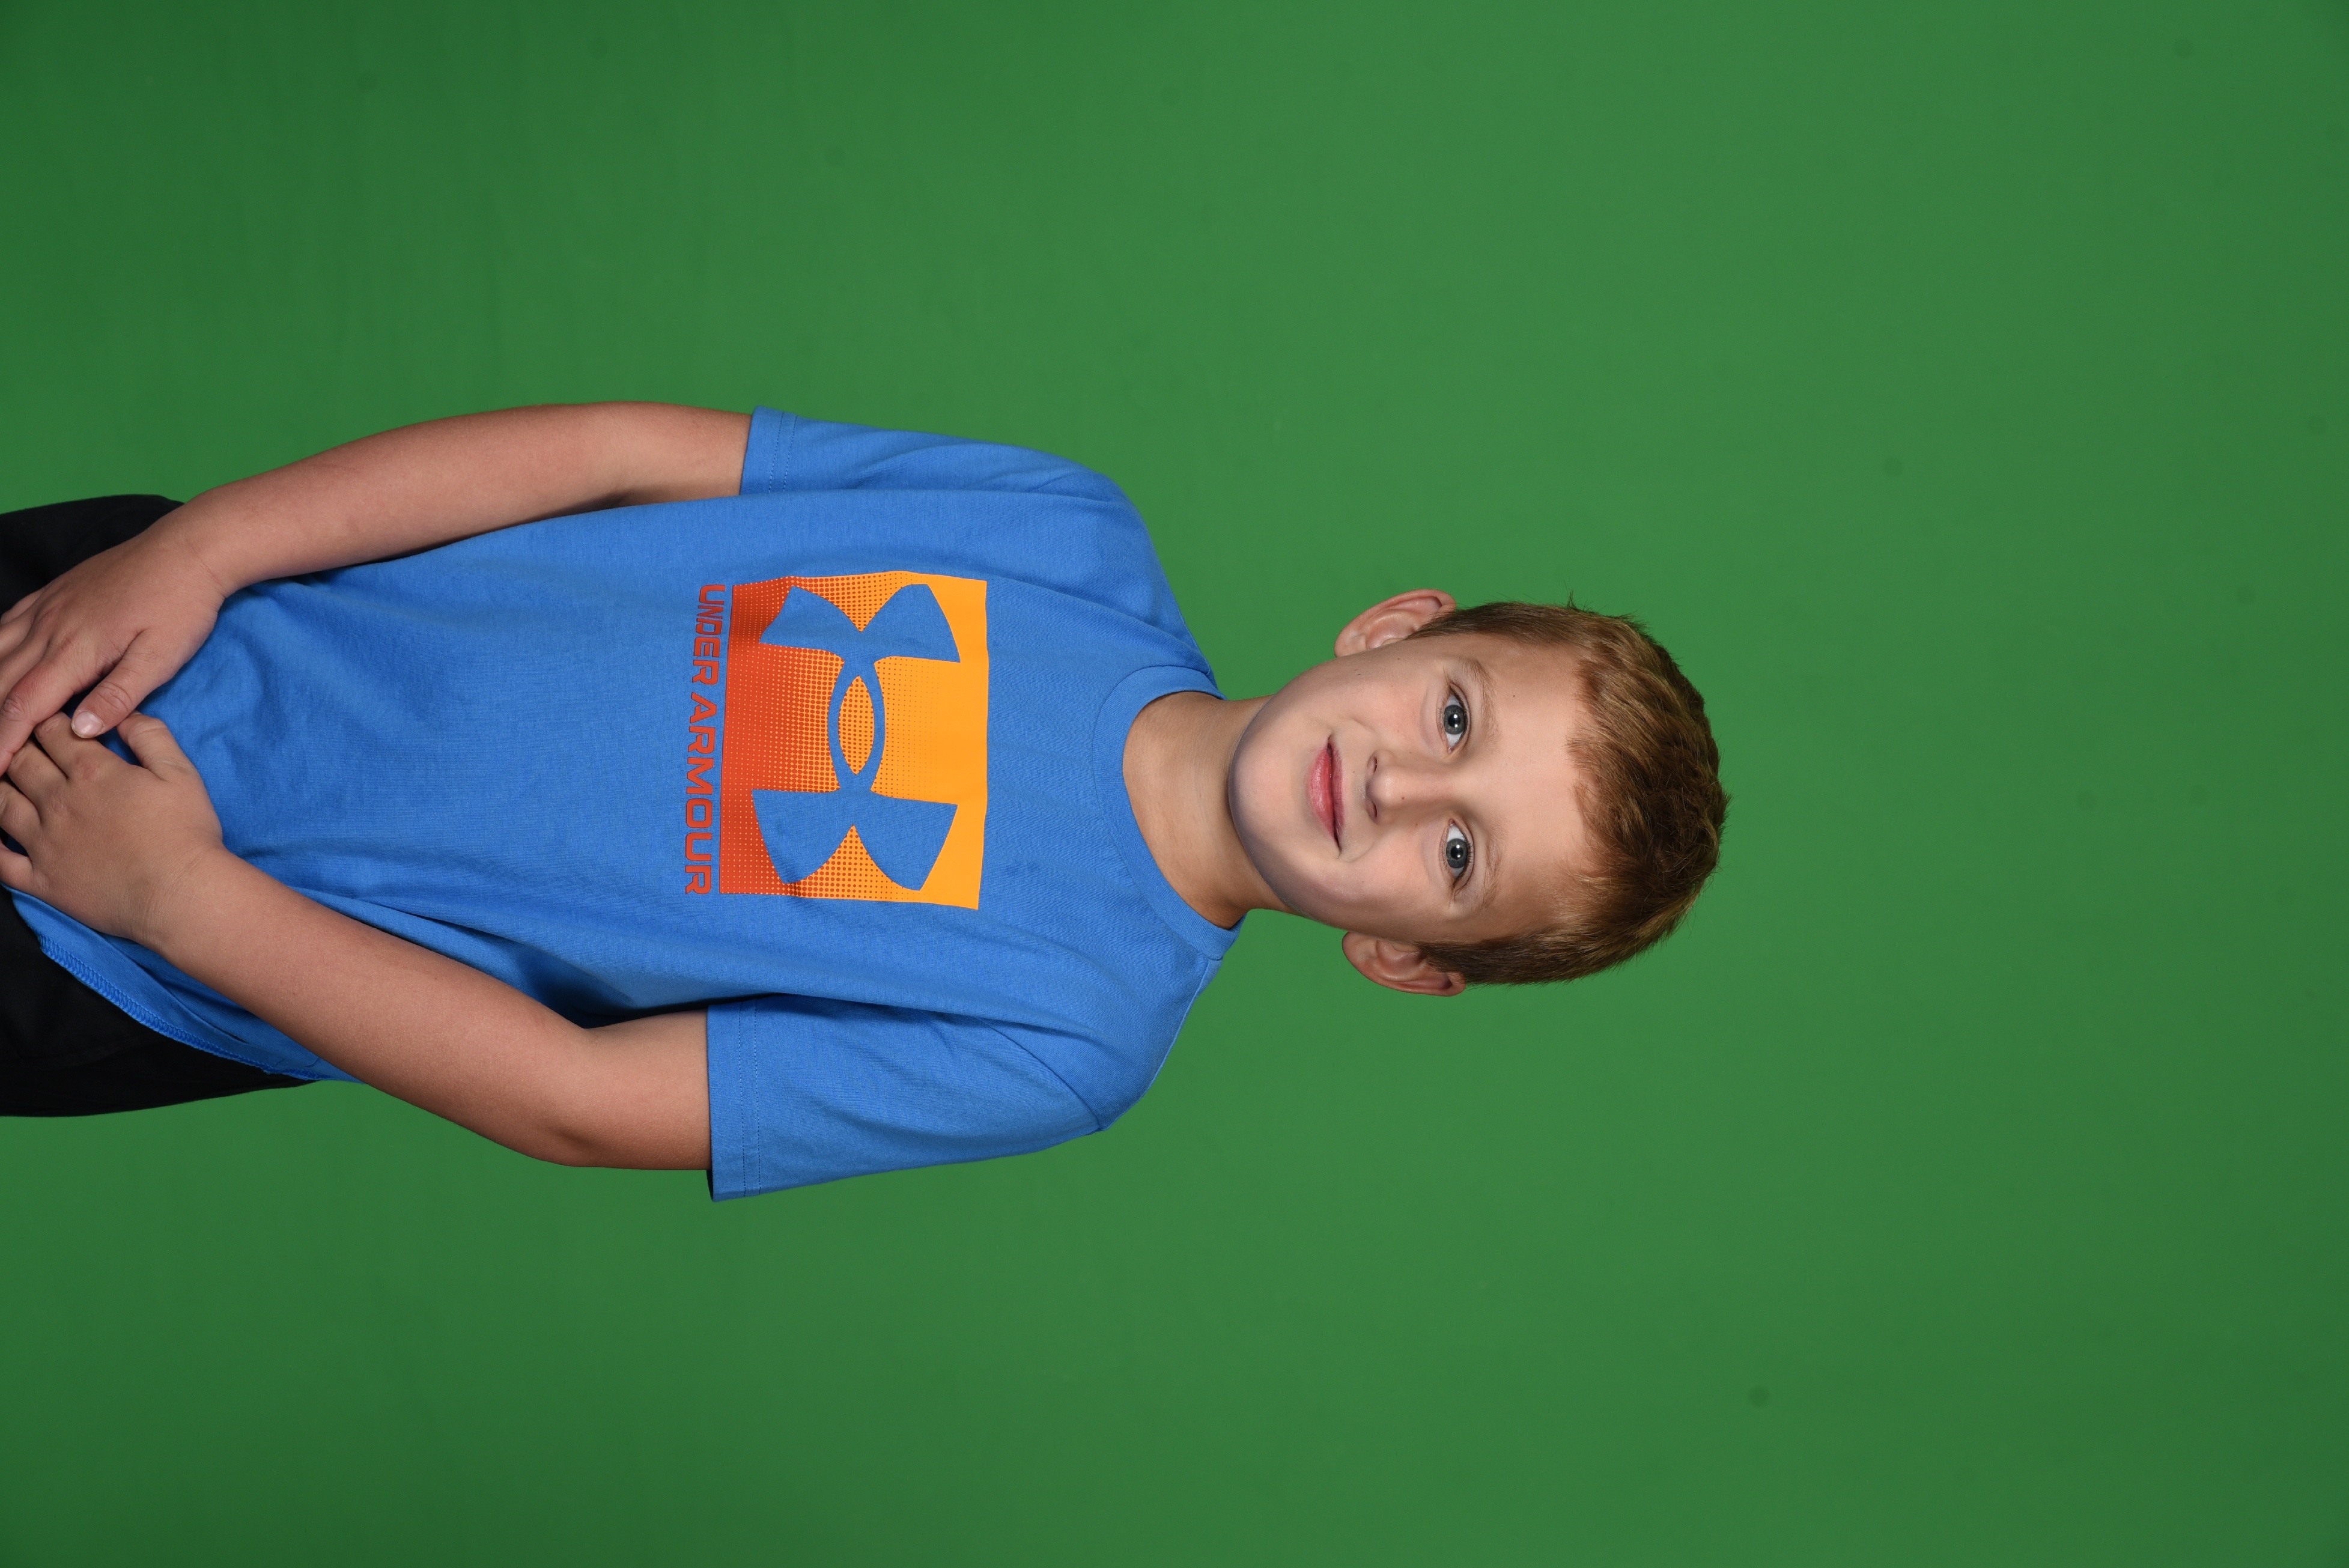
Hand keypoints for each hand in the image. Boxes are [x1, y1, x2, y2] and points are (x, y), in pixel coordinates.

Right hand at [0, 523, 228, 768]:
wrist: (188, 549)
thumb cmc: (181, 606)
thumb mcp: (162, 657)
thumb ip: (119, 694)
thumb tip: (79, 730)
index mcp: (75, 650)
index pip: (24, 706)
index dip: (4, 741)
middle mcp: (49, 628)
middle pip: (0, 684)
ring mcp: (46, 608)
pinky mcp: (51, 594)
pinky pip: (5, 625)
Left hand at [0, 712, 228, 947]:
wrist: (180, 894)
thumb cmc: (186, 835)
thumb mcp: (181, 773)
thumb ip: (150, 736)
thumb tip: (122, 714)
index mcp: (92, 771)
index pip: (53, 731)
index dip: (50, 721)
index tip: (54, 722)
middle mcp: (59, 801)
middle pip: (21, 761)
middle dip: (20, 746)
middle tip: (26, 746)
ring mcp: (44, 842)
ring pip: (1, 802)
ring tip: (6, 781)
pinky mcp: (41, 879)